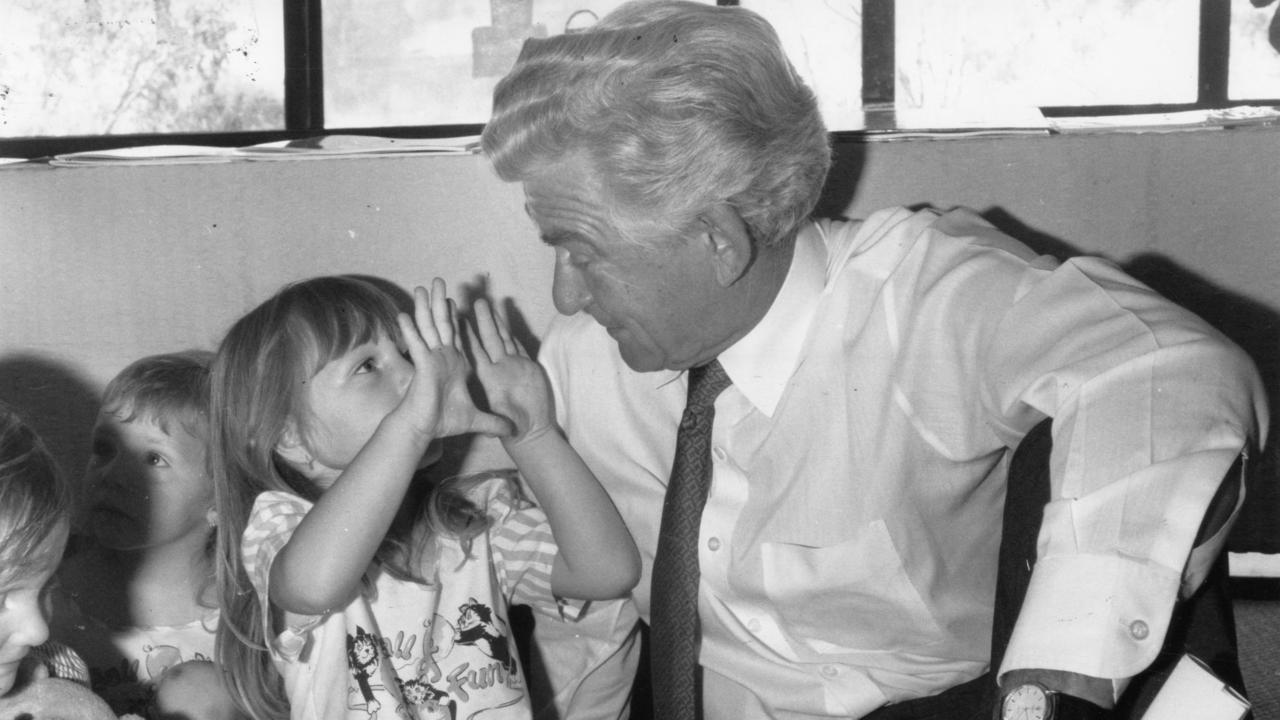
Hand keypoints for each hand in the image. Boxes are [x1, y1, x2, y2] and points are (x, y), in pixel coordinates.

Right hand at [392, 279, 510, 440]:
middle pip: (442, 324)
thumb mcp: (476, 420)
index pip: (457, 334)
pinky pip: (417, 345)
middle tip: (439, 280)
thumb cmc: (444, 422)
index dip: (456, 317)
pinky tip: (403, 314)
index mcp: (455, 364)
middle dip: (440, 302)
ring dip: (424, 308)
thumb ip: (493, 423)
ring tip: (421, 287)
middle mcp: (442, 357)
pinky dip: (410, 330)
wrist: (424, 430)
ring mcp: (431, 360)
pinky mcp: (423, 366)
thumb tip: (510, 432)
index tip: (455, 301)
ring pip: (428, 328)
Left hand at [470, 297, 555, 444]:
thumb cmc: (517, 427)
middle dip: (482, 320)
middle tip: (474, 301)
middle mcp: (500, 368)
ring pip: (502, 338)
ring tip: (484, 304)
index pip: (477, 351)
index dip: (469, 335)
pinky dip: (510, 332)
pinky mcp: (527, 366)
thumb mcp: (506, 421)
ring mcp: (514, 365)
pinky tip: (504, 320)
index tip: (459, 318)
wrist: (533, 430)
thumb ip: (498, 419)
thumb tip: (487, 421)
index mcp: (491, 377)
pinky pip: (516, 344)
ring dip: (494, 321)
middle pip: (489, 338)